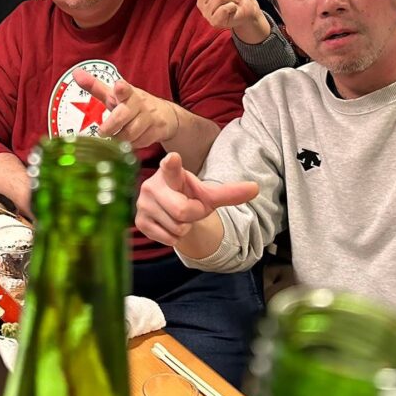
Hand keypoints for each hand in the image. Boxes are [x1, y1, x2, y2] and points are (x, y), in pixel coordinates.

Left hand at [73, 68, 176, 148]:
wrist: (166, 115)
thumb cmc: (133, 105)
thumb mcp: (115, 95)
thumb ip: (95, 86)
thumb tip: (75, 73)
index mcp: (127, 93)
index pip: (125, 89)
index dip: (121, 89)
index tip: (118, 87)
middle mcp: (139, 104)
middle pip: (123, 116)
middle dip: (111, 126)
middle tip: (101, 132)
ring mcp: (149, 117)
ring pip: (130, 134)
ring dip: (119, 139)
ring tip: (114, 138)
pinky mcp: (156, 131)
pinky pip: (139, 143)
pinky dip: (131, 145)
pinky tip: (129, 142)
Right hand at [136, 153, 259, 245]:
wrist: (172, 211)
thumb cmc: (189, 197)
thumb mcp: (209, 195)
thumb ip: (229, 192)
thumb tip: (256, 188)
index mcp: (171, 172)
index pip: (171, 167)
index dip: (172, 164)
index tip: (173, 157)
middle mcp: (153, 185)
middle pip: (183, 211)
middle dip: (194, 215)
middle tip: (190, 210)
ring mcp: (143, 204)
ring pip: (176, 227)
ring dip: (184, 228)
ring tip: (178, 217)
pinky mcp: (140, 221)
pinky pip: (167, 239)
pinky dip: (174, 237)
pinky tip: (169, 226)